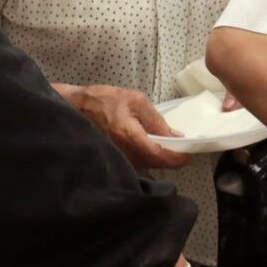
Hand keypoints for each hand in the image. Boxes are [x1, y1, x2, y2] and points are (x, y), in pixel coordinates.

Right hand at [56, 84, 188, 173]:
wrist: (77, 107)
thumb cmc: (105, 100)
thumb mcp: (136, 101)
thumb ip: (157, 120)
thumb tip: (175, 136)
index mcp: (131, 137)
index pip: (160, 156)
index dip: (177, 158)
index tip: (189, 155)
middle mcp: (125, 153)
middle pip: (156, 165)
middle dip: (172, 159)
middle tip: (181, 148)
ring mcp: (120, 159)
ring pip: (148, 166)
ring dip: (161, 159)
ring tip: (168, 146)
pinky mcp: (116, 160)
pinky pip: (138, 163)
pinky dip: (149, 157)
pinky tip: (152, 147)